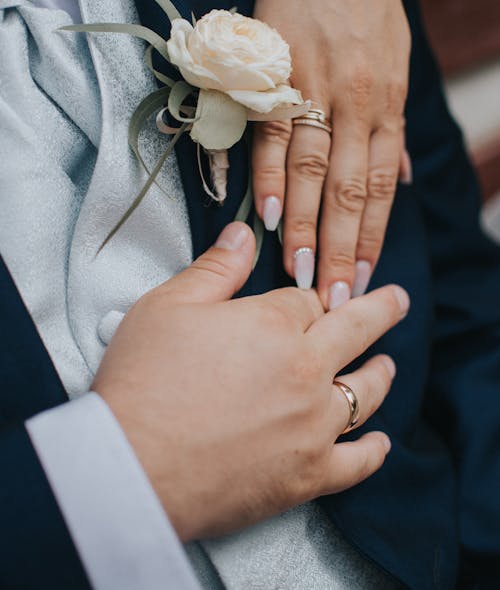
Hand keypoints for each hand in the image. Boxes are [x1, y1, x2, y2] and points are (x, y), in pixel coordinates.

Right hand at [93, 221, 408, 541]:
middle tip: (398, 300)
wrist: (132, 466)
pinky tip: (380, 441)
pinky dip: (373, 450)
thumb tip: (245, 233)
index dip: (310, 296)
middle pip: (355, 331)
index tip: (313, 297)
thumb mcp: (169, 306)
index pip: (309, 300)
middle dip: (379, 310)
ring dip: (381, 373)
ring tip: (388, 364)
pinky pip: (357, 462)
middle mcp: (306, 370)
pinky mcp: (308, 475)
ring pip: (365, 392)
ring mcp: (312, 425)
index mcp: (274, 324)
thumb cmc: (143, 382)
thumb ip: (216, 268)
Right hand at [248, 0, 410, 306]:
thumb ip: (393, 125)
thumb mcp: (396, 60)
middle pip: (351, 191)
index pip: (383, 187)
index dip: (375, 238)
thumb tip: (404, 177)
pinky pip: (273, 133)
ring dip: (307, 227)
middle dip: (344, 250)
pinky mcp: (278, 70)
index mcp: (388, 103)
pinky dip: (270, 176)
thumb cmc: (364, 1)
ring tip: (300, 275)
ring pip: (314, 172)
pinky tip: (270, 217)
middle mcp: (358, 102)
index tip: (365, 282)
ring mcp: (317, 86)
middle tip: (334, 300)